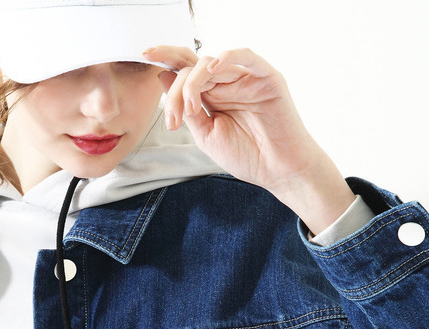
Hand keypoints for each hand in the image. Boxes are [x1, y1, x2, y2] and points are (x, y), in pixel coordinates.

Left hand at [142, 46, 355, 234]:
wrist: (278, 172)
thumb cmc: (247, 156)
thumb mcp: (206, 135)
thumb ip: (187, 108)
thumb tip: (163, 77)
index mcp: (212, 95)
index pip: (184, 73)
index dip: (166, 70)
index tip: (149, 74)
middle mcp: (227, 83)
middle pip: (192, 67)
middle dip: (176, 88)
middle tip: (172, 117)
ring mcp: (246, 78)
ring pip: (211, 64)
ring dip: (194, 83)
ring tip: (192, 110)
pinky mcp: (266, 77)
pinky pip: (246, 56)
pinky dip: (228, 57)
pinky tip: (213, 68)